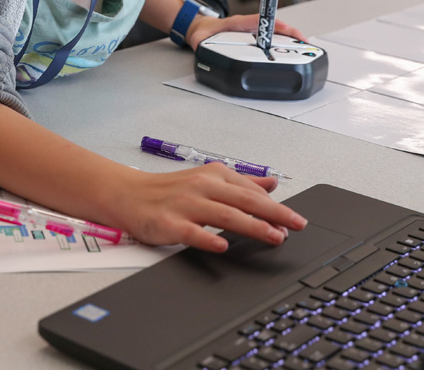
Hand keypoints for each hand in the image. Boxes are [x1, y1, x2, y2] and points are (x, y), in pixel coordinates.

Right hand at [108, 163, 306, 250]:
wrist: (127, 194)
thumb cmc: (169, 190)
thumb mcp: (207, 179)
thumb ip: (241, 183)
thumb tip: (272, 183)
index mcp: (213, 175)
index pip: (251, 192)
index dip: (275, 207)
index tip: (295, 221)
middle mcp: (201, 187)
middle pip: (244, 201)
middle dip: (274, 214)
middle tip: (296, 226)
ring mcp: (185, 205)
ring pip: (225, 215)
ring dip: (252, 226)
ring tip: (274, 237)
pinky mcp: (168, 223)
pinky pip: (191, 232)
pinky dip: (207, 239)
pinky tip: (222, 246)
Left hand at [185, 12, 305, 50]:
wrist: (203, 29)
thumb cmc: (205, 31)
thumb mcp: (201, 38)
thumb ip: (200, 43)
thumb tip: (202, 45)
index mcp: (238, 23)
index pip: (259, 21)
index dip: (272, 24)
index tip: (284, 27)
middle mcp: (249, 26)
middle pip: (274, 26)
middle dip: (290, 32)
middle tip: (303, 41)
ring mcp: (254, 31)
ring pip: (277, 32)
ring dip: (291, 37)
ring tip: (304, 46)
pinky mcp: (256, 37)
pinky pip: (274, 37)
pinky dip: (286, 42)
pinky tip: (294, 49)